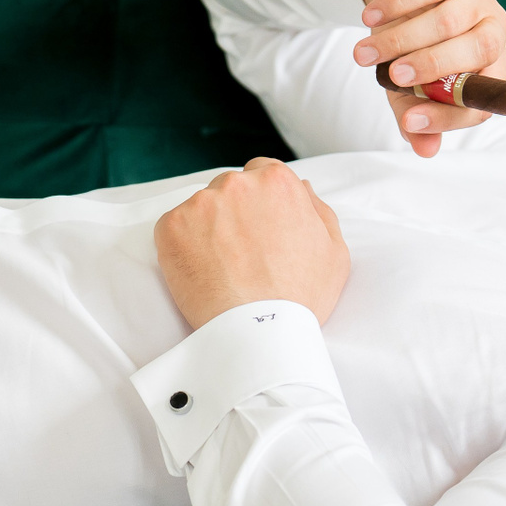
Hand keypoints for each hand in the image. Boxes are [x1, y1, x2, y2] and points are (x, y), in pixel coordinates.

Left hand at [154, 158, 349, 328]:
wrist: (259, 332)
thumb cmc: (301, 297)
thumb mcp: (334, 251)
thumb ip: (317, 209)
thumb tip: (302, 186)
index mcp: (277, 181)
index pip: (261, 172)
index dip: (260, 202)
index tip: (257, 227)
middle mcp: (237, 183)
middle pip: (229, 188)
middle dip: (233, 213)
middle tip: (242, 254)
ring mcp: (201, 203)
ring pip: (201, 209)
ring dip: (208, 230)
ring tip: (222, 268)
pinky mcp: (171, 227)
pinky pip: (174, 229)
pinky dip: (183, 248)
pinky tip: (203, 272)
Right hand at [347, 0, 505, 157]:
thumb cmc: (406, 39)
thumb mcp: (406, 85)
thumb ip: (415, 117)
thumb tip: (426, 151)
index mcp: (490, 65)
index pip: (484, 97)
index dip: (450, 114)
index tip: (409, 120)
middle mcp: (493, 28)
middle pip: (477, 51)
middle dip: (432, 68)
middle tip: (392, 77)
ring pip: (448, 20)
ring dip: (402, 39)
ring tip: (363, 54)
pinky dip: (397, 3)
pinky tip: (369, 17)